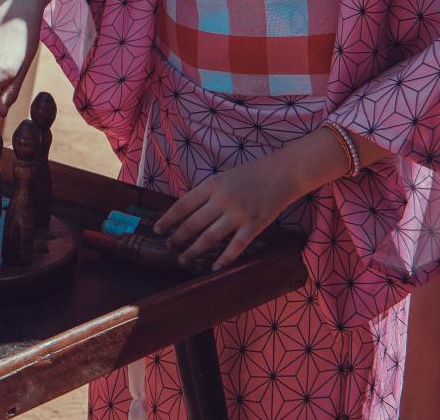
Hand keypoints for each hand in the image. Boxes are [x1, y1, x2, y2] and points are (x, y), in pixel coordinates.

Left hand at [152, 154, 305, 270]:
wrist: (282, 173)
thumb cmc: (250, 175)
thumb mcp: (222, 177)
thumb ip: (206, 194)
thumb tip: (185, 214)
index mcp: (211, 185)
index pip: (182, 205)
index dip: (168, 220)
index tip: (157, 231)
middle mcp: (222, 199)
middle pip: (193, 224)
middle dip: (177, 239)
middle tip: (169, 248)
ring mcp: (238, 213)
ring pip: (209, 238)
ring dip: (193, 251)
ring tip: (183, 260)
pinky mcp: (254, 225)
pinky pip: (235, 247)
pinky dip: (223, 259)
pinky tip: (213, 267)